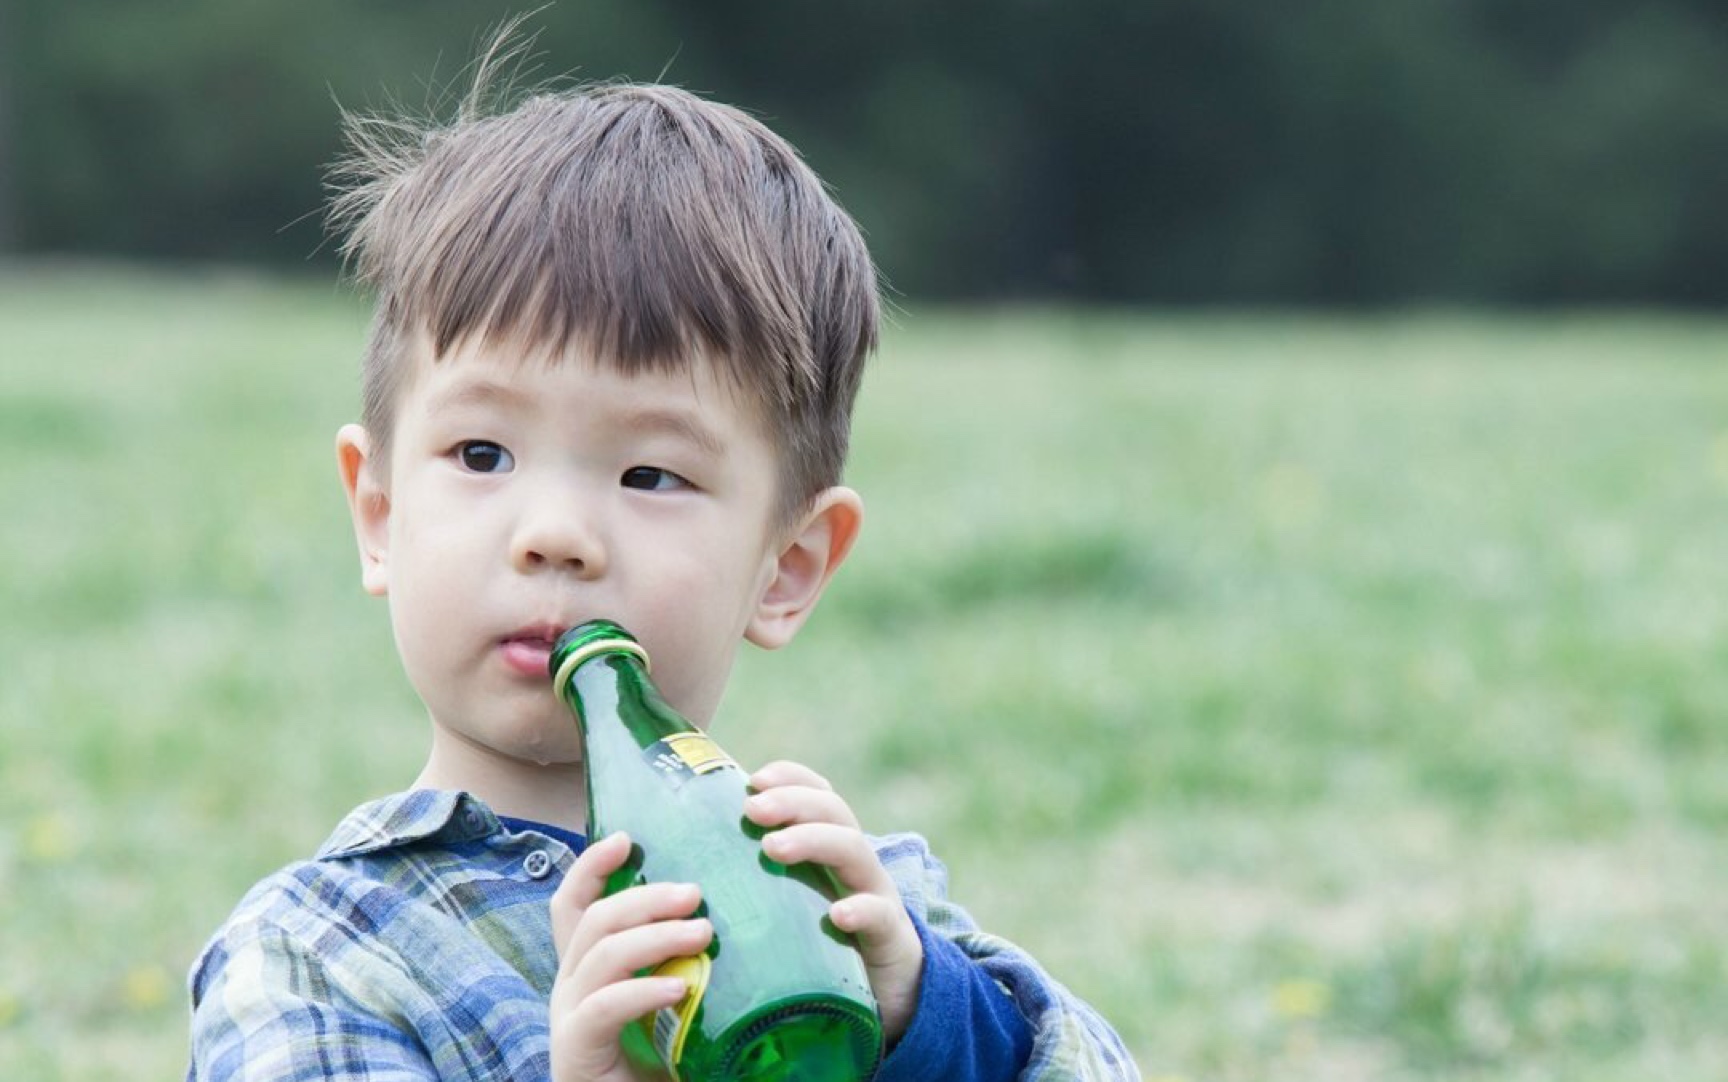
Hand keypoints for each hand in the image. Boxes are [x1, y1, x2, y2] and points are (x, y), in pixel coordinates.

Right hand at [548, 832, 712, 1081]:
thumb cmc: (663, 1062)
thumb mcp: (675, 1001)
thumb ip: (686, 964)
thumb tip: (728, 916)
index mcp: (589, 970)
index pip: (575, 906)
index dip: (592, 866)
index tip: (628, 838)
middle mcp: (571, 987)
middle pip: (595, 920)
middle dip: (645, 898)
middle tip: (695, 894)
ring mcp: (568, 1018)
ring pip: (601, 956)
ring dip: (654, 936)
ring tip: (701, 934)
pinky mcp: (575, 1051)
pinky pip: (603, 1008)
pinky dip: (642, 992)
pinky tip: (677, 990)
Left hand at [744, 760, 923, 1042]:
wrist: (890, 995)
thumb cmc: (824, 946)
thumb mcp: (792, 905)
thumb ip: (756, 884)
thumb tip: (685, 870)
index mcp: (830, 848)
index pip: (818, 795)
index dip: (791, 778)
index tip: (754, 779)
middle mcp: (855, 862)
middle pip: (834, 811)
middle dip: (793, 802)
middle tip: (753, 809)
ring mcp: (876, 895)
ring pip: (854, 851)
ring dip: (813, 840)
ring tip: (773, 847)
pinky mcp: (889, 937)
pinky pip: (880, 916)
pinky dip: (860, 910)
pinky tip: (837, 915)